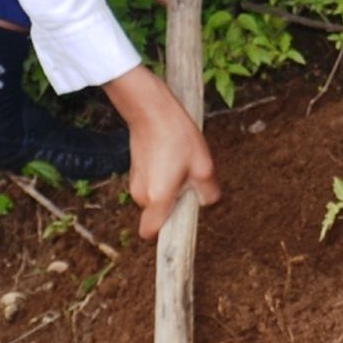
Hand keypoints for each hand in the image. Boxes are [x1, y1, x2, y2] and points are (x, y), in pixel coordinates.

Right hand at [106, 64, 218, 238]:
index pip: (151, 233)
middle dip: (175, 204)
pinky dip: (162, 178)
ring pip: (156, 198)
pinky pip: (151, 185)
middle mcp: (141, 195)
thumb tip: (207, 202)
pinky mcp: (134, 171)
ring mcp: (135, 182)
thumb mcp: (203, 164)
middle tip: (190, 180)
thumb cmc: (177, 136)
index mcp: (157, 199)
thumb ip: (208, 191)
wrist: (151, 109)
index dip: (166, 232)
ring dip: (169, 189)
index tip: (182, 221)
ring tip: (181, 164)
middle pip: (159, 214)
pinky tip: (171, 156)